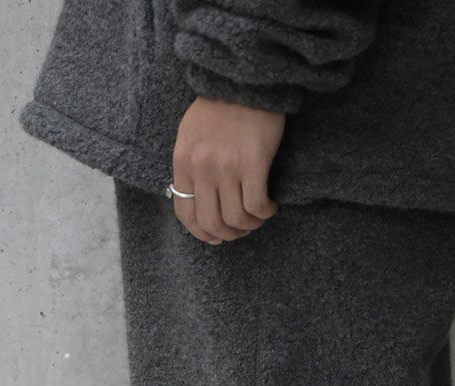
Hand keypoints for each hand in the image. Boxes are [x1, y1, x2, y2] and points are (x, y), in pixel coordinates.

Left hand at [171, 97, 284, 243]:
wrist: (244, 78)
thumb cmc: (221, 104)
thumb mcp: (192, 134)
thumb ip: (191, 165)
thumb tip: (197, 197)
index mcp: (183, 161)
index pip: (186, 214)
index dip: (202, 234)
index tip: (216, 237)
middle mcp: (202, 167)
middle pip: (212, 223)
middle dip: (229, 234)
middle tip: (242, 229)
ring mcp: (226, 166)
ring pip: (236, 219)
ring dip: (250, 225)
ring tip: (259, 216)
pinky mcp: (252, 163)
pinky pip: (256, 205)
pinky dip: (265, 212)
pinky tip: (271, 206)